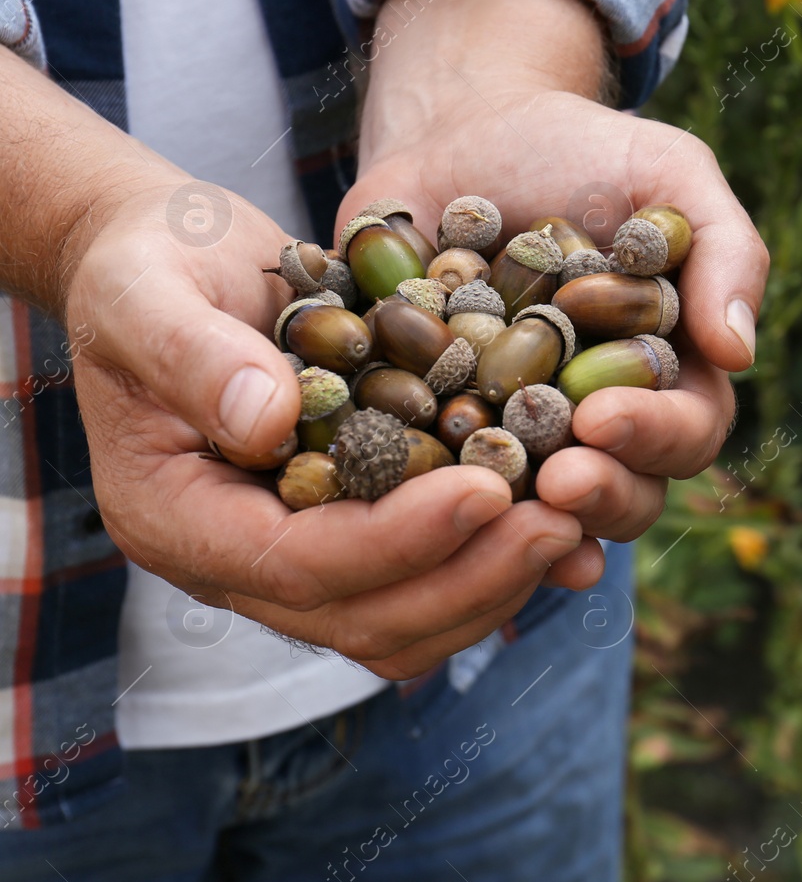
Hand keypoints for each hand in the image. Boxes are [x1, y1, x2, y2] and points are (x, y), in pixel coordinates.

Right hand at [63, 174, 595, 681]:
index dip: (398, 539)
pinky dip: (499, 562)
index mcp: (176, 519)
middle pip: (366, 619)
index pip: (298, 565)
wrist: (175, 259)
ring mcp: (299, 554)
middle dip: (470, 578)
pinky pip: (432, 580)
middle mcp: (238, 561)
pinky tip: (568, 521)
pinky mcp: (353, 531)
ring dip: (497, 584)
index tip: (486, 490)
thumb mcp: (146, 287)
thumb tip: (269, 422)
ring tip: (575, 525)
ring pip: (409, 622)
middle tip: (560, 523)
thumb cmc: (147, 263)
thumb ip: (192, 353)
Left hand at [340, 0, 768, 544]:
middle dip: (597, 496)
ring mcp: (519, 437)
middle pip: (623, 495)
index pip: (688, 432)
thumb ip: (724, 251)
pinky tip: (407, 517)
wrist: (459, 131)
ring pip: (537, 515)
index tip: (605, 417)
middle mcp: (600, 424)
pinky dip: (425, 509)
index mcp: (670, 375)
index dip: (655, 437)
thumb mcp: (669, 172)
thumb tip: (739, 355)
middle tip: (558, 481)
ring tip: (492, 507)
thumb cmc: (583, 150)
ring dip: (524, 526)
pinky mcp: (434, 433)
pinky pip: (435, 489)